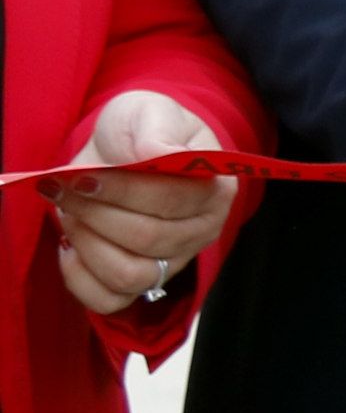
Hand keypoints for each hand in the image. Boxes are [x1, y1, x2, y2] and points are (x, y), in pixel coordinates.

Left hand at [47, 92, 240, 316]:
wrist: (126, 150)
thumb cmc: (141, 130)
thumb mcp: (148, 111)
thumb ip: (155, 130)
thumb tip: (155, 155)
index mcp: (214, 188)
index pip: (172, 201)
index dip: (123, 191)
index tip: (83, 175)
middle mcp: (202, 230)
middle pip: (148, 239)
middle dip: (95, 214)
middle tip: (64, 190)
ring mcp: (175, 261)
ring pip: (130, 275)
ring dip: (88, 244)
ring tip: (70, 214)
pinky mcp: (144, 282)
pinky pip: (110, 301)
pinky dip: (80, 279)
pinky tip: (70, 248)